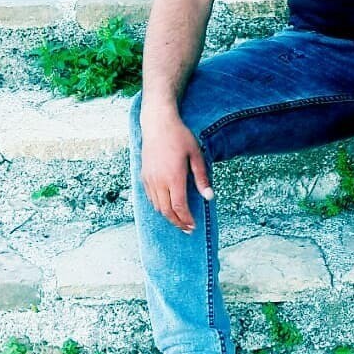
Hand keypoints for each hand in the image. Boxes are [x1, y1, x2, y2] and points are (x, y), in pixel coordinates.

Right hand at [139, 110, 213, 232]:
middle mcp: (159, 181)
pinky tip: (167, 207)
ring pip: (157, 206)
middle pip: (166, 211)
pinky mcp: (144, 176)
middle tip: (187, 229)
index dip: (186, 219)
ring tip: (179, 220)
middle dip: (177, 222)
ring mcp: (149, 179)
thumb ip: (202, 177)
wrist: (158, 124)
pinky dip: (159, 206)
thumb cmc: (180, 137)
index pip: (179, 206)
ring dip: (168, 216)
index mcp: (174, 177)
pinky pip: (150, 198)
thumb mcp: (196, 155)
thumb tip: (209, 196)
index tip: (193, 226)